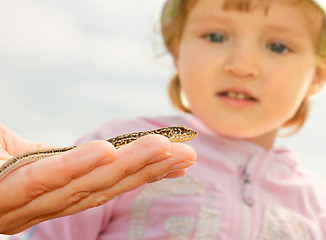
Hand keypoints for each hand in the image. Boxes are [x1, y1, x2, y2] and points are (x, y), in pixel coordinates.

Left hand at [0, 123, 195, 233]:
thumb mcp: (17, 155)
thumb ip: (47, 153)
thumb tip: (84, 146)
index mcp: (54, 195)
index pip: (109, 183)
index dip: (147, 173)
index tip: (180, 158)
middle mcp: (46, 206)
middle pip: (106, 187)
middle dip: (151, 171)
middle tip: (187, 153)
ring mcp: (24, 206)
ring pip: (85, 187)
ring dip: (129, 169)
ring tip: (165, 150)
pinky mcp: (2, 198)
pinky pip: (42, 182)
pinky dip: (77, 169)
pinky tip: (109, 153)